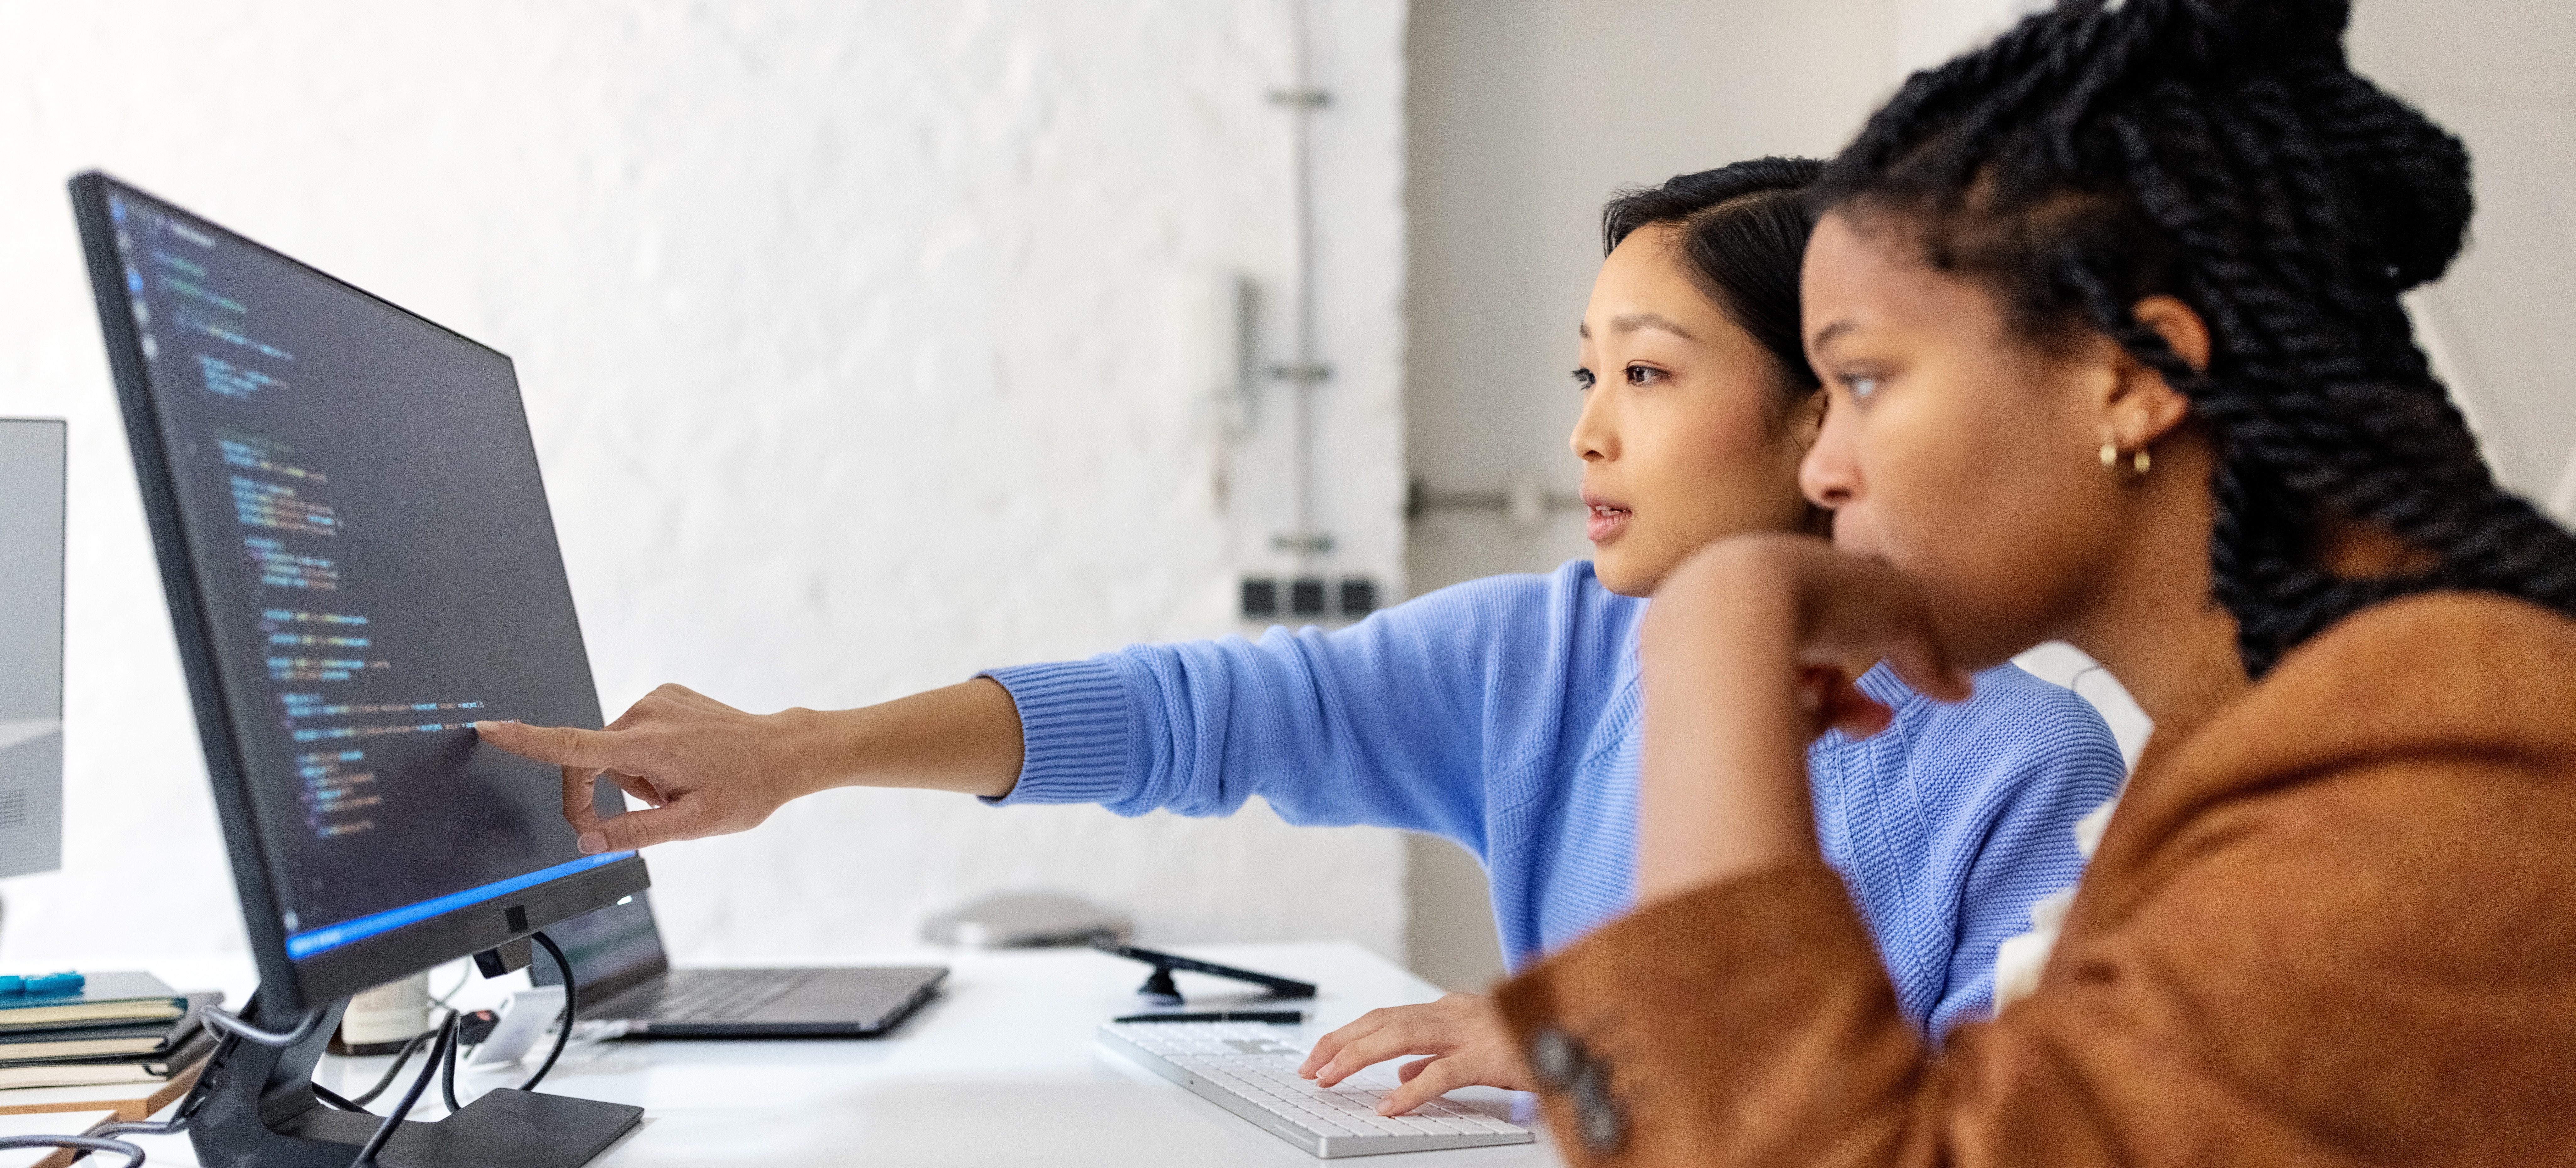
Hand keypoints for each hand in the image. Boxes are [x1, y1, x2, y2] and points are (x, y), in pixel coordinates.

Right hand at [475, 684, 829, 852]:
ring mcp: (657, 700)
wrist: (785, 752)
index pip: (573, 745)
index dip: (528, 741)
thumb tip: (586, 839)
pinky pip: (636, 733)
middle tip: (655, 811)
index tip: (491, 730)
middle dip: (607, 792)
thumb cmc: (745, 789)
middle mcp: (646, 713)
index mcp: (647, 745)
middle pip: (591, 759)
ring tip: (682, 785)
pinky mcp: (667, 695)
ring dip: (636, 776)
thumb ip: (632, 832)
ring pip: (616, 750)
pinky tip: (686, 763)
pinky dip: (649, 755)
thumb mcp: (690, 824)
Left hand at [1294, 994, 1531, 1115]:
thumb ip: (1436, 1058)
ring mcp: (1472, 1031)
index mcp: (1450, 1011)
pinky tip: (1390, 1105)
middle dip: (1340, 1042)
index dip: (1349, 1035)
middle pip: (1383, 1021)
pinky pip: (1442, 1073)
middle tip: (1310, 1066)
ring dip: (1359, 1056)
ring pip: (1401, 1036)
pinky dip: (1412, 1089)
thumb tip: (1402, 1074)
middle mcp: (1454, 1013)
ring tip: (1330, 1076)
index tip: (1320, 1055)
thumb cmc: (1529, 1043)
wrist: (1578, 1036)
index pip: (1386, 1017)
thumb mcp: (1476, 1048)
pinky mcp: (1490, 1056)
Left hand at [1637, 534, 1972, 902]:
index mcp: (1784, 570)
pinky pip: (1736, 711)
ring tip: (1828, 721)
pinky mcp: (1677, 680)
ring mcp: (1701, 641)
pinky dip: (1772, 722)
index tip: (1885, 706)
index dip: (1868, 662)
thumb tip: (1961, 691)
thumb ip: (1931, 654)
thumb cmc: (1819, 596)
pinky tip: (1785, 729)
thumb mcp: (1901, 614)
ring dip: (1813, 711)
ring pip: (1770, 689)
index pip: (1832, 622)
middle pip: (1801, 662)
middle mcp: (1737, 601)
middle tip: (1871, 722)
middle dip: (1843, 698)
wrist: (1729, 612)